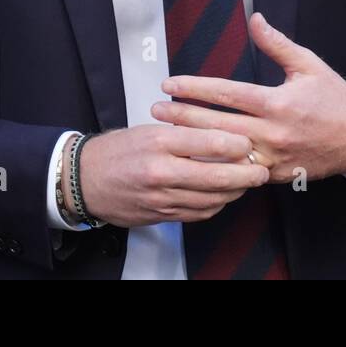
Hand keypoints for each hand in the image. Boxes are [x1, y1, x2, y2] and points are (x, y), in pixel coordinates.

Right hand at [68, 124, 270, 228]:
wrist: (84, 180)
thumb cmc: (117, 150)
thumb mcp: (149, 130)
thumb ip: (184, 134)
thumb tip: (221, 137)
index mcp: (159, 142)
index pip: (208, 143)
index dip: (236, 145)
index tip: (249, 142)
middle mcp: (161, 172)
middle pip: (216, 177)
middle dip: (245, 175)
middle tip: (261, 170)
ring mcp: (162, 198)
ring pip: (211, 200)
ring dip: (234, 193)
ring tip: (247, 183)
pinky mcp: (161, 216)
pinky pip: (198, 214)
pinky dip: (215, 206)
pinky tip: (223, 197)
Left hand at [150, 11, 345, 183]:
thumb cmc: (334, 97)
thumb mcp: (308, 64)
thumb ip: (277, 43)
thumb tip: (254, 18)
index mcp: (279, 103)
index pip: (227, 94)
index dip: (195, 89)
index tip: (170, 84)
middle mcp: (273, 133)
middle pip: (217, 126)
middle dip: (183, 118)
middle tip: (155, 111)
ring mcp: (274, 158)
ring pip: (225, 154)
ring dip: (193, 145)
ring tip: (165, 136)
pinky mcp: (277, 176)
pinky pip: (241, 174)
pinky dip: (217, 167)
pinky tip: (193, 161)